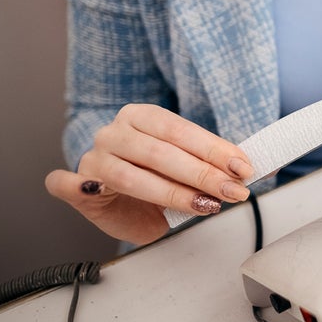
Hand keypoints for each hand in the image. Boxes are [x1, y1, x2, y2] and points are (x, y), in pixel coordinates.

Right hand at [45, 104, 253, 243]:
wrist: (124, 202)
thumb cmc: (157, 179)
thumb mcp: (189, 168)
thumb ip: (215, 165)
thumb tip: (254, 168)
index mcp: (142, 116)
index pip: (181, 131)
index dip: (215, 150)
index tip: (243, 168)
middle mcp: (115, 132)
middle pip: (161, 152)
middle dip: (203, 174)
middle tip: (233, 191)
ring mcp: (93, 157)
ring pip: (132, 175)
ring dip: (173, 193)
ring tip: (205, 205)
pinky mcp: (76, 185)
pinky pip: (67, 183)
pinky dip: (76, 186)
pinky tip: (95, 192)